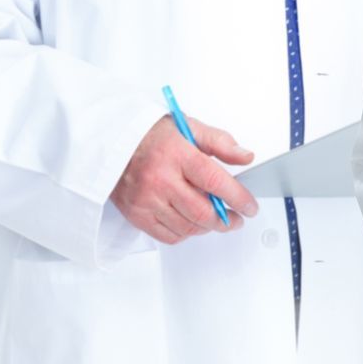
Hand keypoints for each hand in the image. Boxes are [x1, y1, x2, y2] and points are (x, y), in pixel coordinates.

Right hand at [110, 115, 257, 244]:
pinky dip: (186, 234)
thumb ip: (220, 142)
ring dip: (208, 228)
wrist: (112, 144)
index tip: (250, 207)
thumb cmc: (151, 135)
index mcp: (176, 155)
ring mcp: (146, 200)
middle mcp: (159, 179)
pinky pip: (167, 236)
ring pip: (187, 226)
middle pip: (201, 211)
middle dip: (226, 220)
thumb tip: (245, 156)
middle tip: (237, 219)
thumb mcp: (189, 127)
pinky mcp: (136, 214)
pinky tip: (193, 224)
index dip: (238, 197)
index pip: (215, 181)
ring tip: (217, 221)